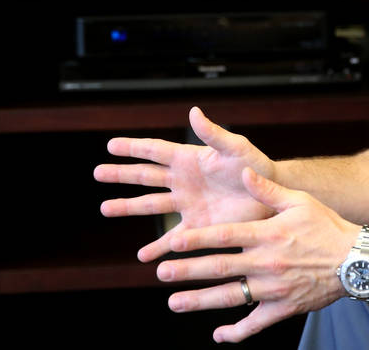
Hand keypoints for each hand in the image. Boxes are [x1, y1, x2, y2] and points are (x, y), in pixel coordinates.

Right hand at [94, 106, 276, 261]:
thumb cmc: (255, 167)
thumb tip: (193, 111)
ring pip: (150, 205)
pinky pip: (171, 239)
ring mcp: (187, 204)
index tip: (110, 145)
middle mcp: (184, 181)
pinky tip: (144, 257)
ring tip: (105, 208)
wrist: (270, 196)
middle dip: (121, 175)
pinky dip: (158, 248)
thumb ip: (213, 133)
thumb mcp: (235, 148)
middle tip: (97, 173)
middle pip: (145, 177)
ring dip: (128, 207)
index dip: (133, 148)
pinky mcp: (197, 227)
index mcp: (190, 159)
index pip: (155, 151)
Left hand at [156, 167, 357, 342]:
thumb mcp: (300, 201)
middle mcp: (268, 262)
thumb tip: (244, 171)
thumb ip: (268, 190)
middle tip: (162, 273)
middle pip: (220, 268)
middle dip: (188, 271)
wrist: (357, 260)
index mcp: (269, 234)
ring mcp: (275, 288)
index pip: (225, 236)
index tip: (172, 241)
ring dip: (200, 301)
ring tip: (174, 302)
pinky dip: (237, 332)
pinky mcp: (284, 308)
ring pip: (231, 297)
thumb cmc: (328, 226)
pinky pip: (256, 323)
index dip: (197, 239)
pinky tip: (218, 335)